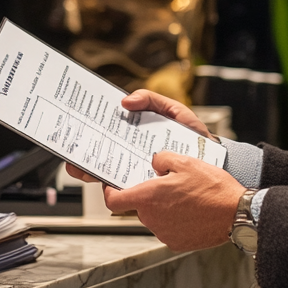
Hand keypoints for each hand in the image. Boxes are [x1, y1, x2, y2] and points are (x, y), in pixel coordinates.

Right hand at [64, 89, 210, 182]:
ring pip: (104, 172)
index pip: (103, 129)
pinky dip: (112, 185)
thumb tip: (126, 101)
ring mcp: (135, 170)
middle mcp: (129, 152)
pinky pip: (124, 188)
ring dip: (90, 170)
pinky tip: (106, 180)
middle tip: (73, 146)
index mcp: (132, 132)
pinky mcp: (144, 187)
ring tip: (84, 165)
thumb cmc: (192, 134)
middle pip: (96, 152)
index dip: (86, 126)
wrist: (213, 160)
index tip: (74, 121)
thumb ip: (151, 99)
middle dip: (79, 150)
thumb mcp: (173, 109)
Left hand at [102, 151, 245, 251]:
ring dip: (163, 207)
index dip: (110, 193)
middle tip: (166, 184)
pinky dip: (175, 220)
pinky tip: (191, 210)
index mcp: (148, 198)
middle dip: (148, 195)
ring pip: (154, 217)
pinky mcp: (177, 243)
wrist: (236, 213)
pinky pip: (168, 228)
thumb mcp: (185, 161)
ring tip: (185, 196)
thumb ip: (162, 158)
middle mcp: (152, 219)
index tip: (113, 186)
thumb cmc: (212, 188)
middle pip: (138, 207)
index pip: (113, 201)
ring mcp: (164, 233)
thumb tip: (156, 162)